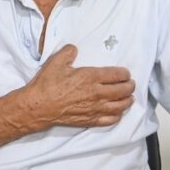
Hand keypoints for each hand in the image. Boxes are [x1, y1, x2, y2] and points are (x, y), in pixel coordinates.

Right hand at [16, 44, 134, 132]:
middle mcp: (97, 93)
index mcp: (91, 77)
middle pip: (123, 91)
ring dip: (128, 101)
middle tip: (130, 84)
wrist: (39, 106)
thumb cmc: (47, 85)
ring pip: (120, 106)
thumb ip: (68, 52)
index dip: (125, 73)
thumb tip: (74, 49)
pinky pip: (110, 120)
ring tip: (129, 98)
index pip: (117, 75)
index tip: (125, 73)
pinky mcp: (90, 120)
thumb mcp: (56, 62)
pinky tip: (118, 113)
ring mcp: (95, 108)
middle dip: (130, 86)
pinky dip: (118, 116)